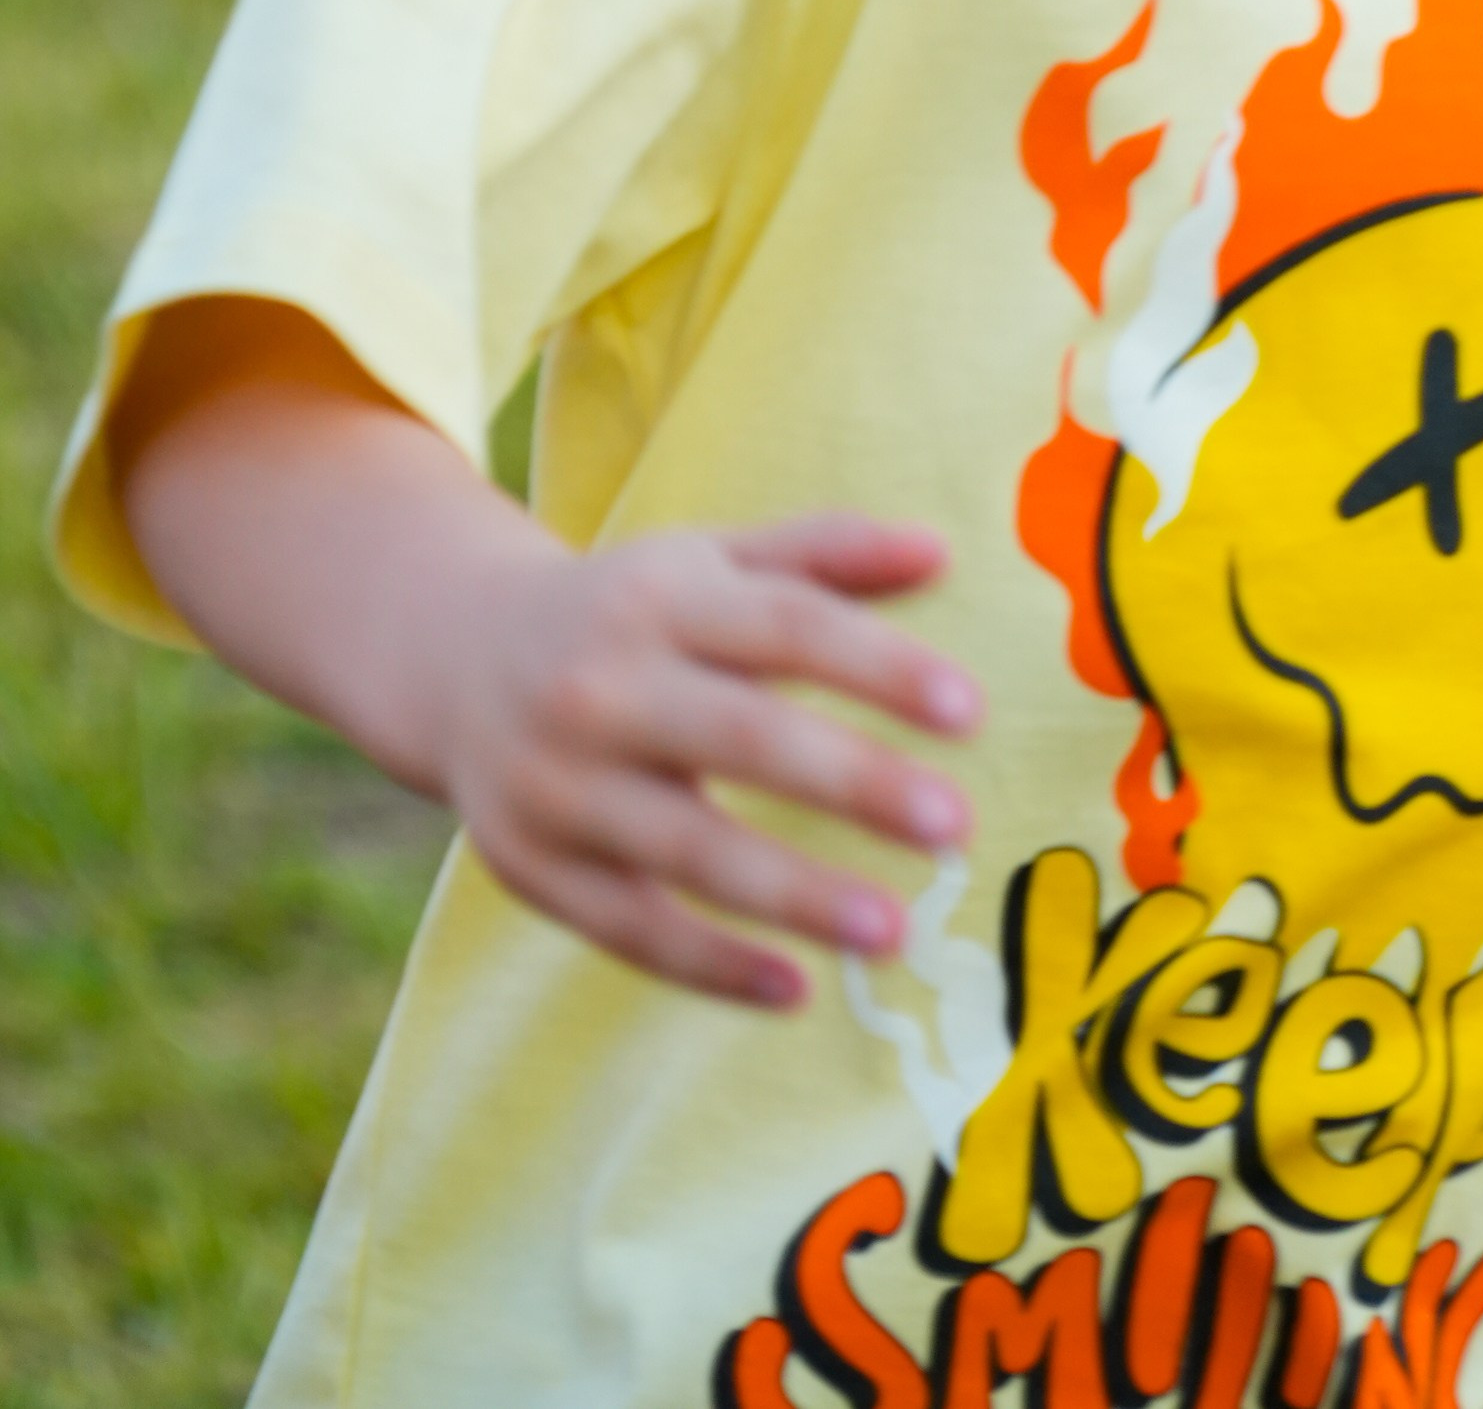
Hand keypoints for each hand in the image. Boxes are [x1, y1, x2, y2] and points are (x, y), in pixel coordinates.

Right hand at [433, 506, 982, 1010]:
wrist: (454, 658)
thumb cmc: (630, 610)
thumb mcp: (713, 560)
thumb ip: (826, 553)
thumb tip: (944, 550)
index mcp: (662, 596)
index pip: (788, 628)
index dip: (880, 666)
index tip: (970, 713)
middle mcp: (604, 686)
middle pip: (743, 737)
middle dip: (853, 782)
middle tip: (957, 826)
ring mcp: (560, 783)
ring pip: (688, 848)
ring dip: (796, 895)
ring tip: (896, 929)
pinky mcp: (532, 869)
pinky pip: (631, 928)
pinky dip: (712, 965)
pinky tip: (797, 989)